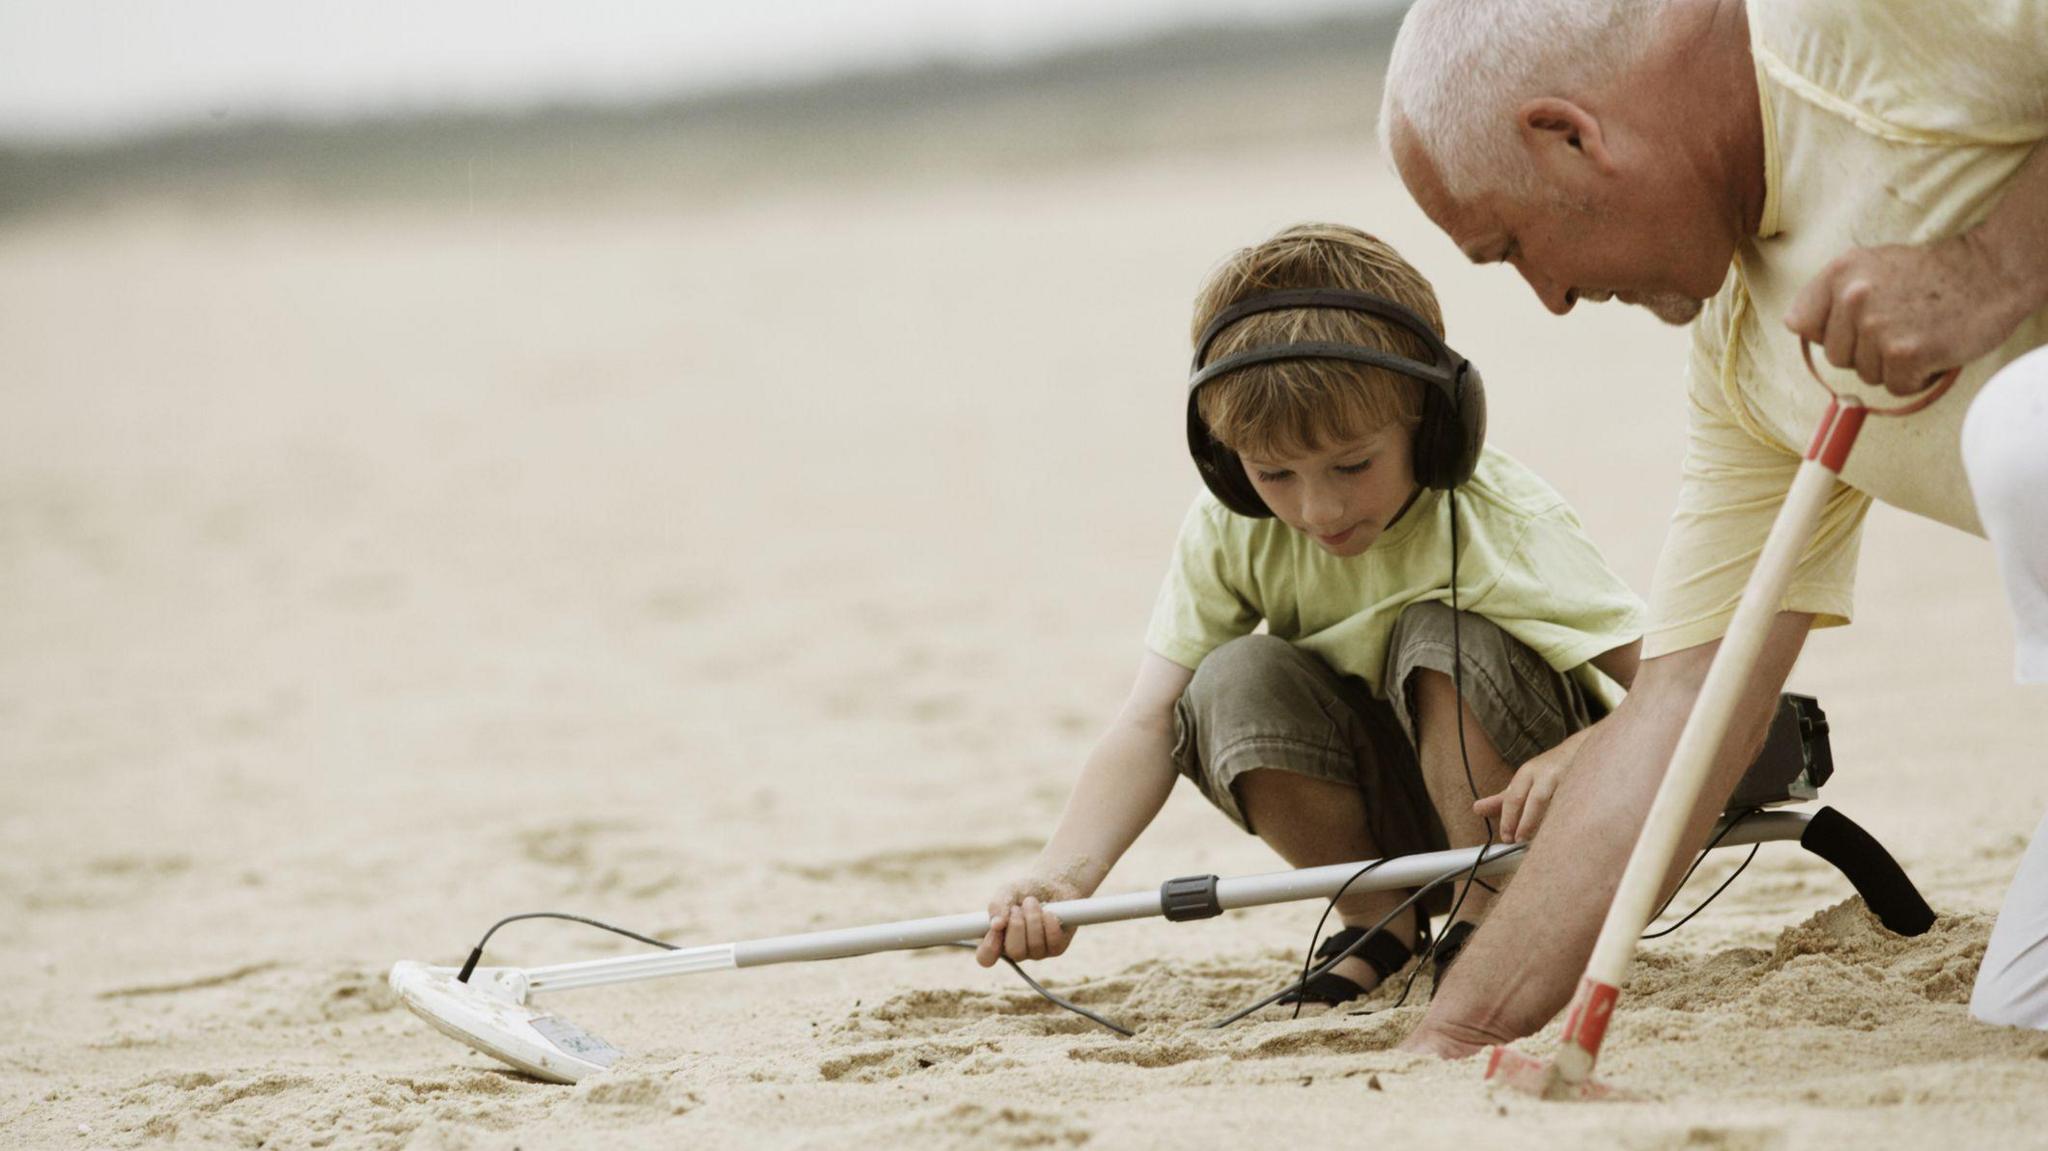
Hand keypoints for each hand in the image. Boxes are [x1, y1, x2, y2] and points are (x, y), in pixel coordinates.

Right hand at [975, 876, 1081, 966]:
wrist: (1053, 883)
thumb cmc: (1025, 890)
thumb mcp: (1008, 892)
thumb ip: (998, 905)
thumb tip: (995, 925)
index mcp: (997, 939)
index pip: (986, 958)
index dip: (989, 947)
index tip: (995, 929)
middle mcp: (1017, 950)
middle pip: (1014, 952)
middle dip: (1017, 925)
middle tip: (1018, 907)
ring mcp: (1037, 952)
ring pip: (1035, 945)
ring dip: (1033, 918)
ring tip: (1032, 902)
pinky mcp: (1056, 948)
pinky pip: (1053, 942)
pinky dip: (1050, 923)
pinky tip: (1049, 912)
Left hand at [1473, 741, 1573, 843]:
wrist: (1581, 750)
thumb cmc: (1547, 772)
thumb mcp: (1522, 782)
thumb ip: (1501, 799)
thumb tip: (1476, 809)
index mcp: (1527, 773)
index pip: (1513, 798)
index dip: (1508, 819)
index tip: (1506, 837)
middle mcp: (1546, 774)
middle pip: (1535, 800)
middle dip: (1526, 822)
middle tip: (1518, 840)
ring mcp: (1568, 778)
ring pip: (1557, 803)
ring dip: (1546, 822)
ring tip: (1538, 839)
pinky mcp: (1585, 784)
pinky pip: (1575, 803)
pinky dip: (1567, 818)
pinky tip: (1562, 831)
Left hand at [1783, 230, 2034, 395]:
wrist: (1990, 272)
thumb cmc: (1929, 275)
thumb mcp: (1871, 265)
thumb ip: (1832, 295)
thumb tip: (1800, 329)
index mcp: (1839, 272)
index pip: (1799, 324)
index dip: (1827, 332)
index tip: (1854, 325)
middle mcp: (1853, 298)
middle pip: (1835, 356)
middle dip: (1865, 351)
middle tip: (1900, 324)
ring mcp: (1878, 327)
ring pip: (1866, 374)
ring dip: (1892, 365)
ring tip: (1918, 332)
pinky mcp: (1905, 353)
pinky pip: (1895, 387)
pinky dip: (1916, 378)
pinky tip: (1932, 349)